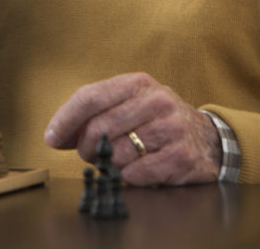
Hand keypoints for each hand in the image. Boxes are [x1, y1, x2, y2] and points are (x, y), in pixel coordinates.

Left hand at [44, 72, 220, 185]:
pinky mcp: (182, 156)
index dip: (65, 120)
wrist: (208, 138)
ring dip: (108, 164)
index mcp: (136, 83)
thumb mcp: (127, 104)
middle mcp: (156, 100)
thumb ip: (93, 114)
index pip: (89, 97)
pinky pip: (137, 173)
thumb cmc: (155, 120)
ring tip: (117, 160)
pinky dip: (129, 176)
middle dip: (85, 148)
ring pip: (117, 153)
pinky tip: (136, 170)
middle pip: (99, 127)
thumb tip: (55, 136)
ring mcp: (172, 127)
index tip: (51, 138)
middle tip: (89, 155)